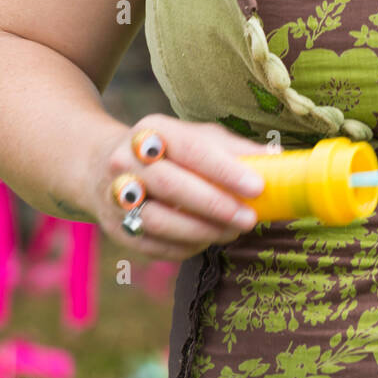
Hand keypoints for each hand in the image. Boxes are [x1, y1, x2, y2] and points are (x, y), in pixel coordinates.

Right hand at [86, 115, 280, 260]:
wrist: (101, 164)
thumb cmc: (166, 150)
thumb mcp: (196, 138)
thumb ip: (234, 149)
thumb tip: (277, 158)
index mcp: (153, 130)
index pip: (191, 150)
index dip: (225, 170)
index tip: (257, 186)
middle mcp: (127, 160)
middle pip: (172, 185)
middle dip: (215, 205)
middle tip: (249, 218)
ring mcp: (116, 196)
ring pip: (159, 220)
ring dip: (202, 230)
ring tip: (232, 231)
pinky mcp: (116, 227)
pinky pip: (152, 244)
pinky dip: (184, 246)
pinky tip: (207, 239)